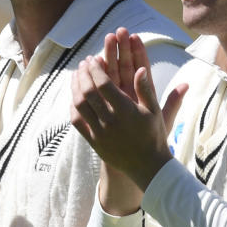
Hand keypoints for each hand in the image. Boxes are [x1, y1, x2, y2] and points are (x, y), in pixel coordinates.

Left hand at [71, 30, 186, 189]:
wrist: (147, 166)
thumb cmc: (153, 135)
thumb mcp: (154, 111)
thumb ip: (146, 89)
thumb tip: (141, 68)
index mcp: (125, 111)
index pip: (104, 84)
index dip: (96, 70)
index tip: (93, 59)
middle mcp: (110, 121)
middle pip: (88, 92)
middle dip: (84, 74)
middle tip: (83, 63)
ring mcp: (99, 132)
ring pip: (79, 105)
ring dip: (75, 88)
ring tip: (76, 76)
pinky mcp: (93, 142)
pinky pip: (77, 122)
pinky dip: (73, 107)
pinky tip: (74, 97)